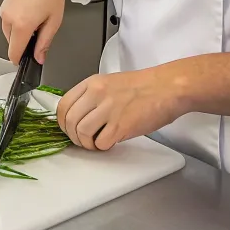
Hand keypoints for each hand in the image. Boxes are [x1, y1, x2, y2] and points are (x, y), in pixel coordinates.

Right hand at [0, 0, 81, 63]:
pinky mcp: (3, 4)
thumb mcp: (54, 22)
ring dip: (19, 32)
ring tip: (35, 18)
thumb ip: (44, 43)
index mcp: (22, 24)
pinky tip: (29, 12)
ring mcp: (4, 9)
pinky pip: (7, 21)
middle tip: (39, 31)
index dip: (20, 60)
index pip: (13, 52)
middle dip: (23, 43)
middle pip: (11, 43)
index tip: (26, 60)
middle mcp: (9, 17)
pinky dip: (16, 22)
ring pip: (8, 32)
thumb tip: (39, 57)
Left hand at [57, 65, 185, 150]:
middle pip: (70, 120)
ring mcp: (108, 109)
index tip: (69, 130)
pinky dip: (103, 147)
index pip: (63, 105)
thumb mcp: (109, 83)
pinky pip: (101, 142)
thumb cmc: (143, 87)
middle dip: (73, 136)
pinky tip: (110, 142)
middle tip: (83, 141)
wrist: (167, 88)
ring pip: (82, 132)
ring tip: (97, 143)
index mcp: (92, 83)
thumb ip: (92, 97)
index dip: (63, 122)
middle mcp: (96, 94)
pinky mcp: (121, 125)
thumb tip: (79, 116)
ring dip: (87, 143)